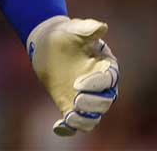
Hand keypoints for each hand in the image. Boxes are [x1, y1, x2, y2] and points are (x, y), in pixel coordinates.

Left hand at [27, 15, 119, 135]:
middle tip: (76, 100)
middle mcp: (99, 85)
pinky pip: (74, 123)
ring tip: (69, 117)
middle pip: (105, 102)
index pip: (108, 80)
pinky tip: (58, 126)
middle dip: (92, 104)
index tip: (78, 83)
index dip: (96, 84)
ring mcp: (86, 97)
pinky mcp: (70, 105)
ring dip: (84, 120)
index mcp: (106, 66)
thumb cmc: (65, 34)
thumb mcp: (75, 28)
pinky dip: (68, 128)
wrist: (48, 42)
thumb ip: (89, 28)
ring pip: (93, 117)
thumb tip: (102, 27)